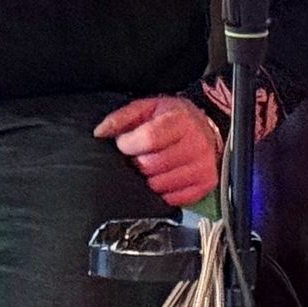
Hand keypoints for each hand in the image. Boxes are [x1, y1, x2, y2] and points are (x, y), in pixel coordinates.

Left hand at [93, 96, 222, 207]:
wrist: (207, 128)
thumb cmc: (174, 118)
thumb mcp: (147, 108)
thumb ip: (121, 118)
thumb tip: (100, 132)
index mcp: (180, 121)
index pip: (149, 138)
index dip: (129, 144)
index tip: (125, 143)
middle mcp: (196, 144)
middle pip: (151, 165)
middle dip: (138, 162)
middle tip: (141, 155)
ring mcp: (202, 167)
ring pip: (159, 185)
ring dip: (149, 178)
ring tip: (154, 165)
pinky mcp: (205, 184)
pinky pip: (173, 199)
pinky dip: (163, 190)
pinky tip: (165, 176)